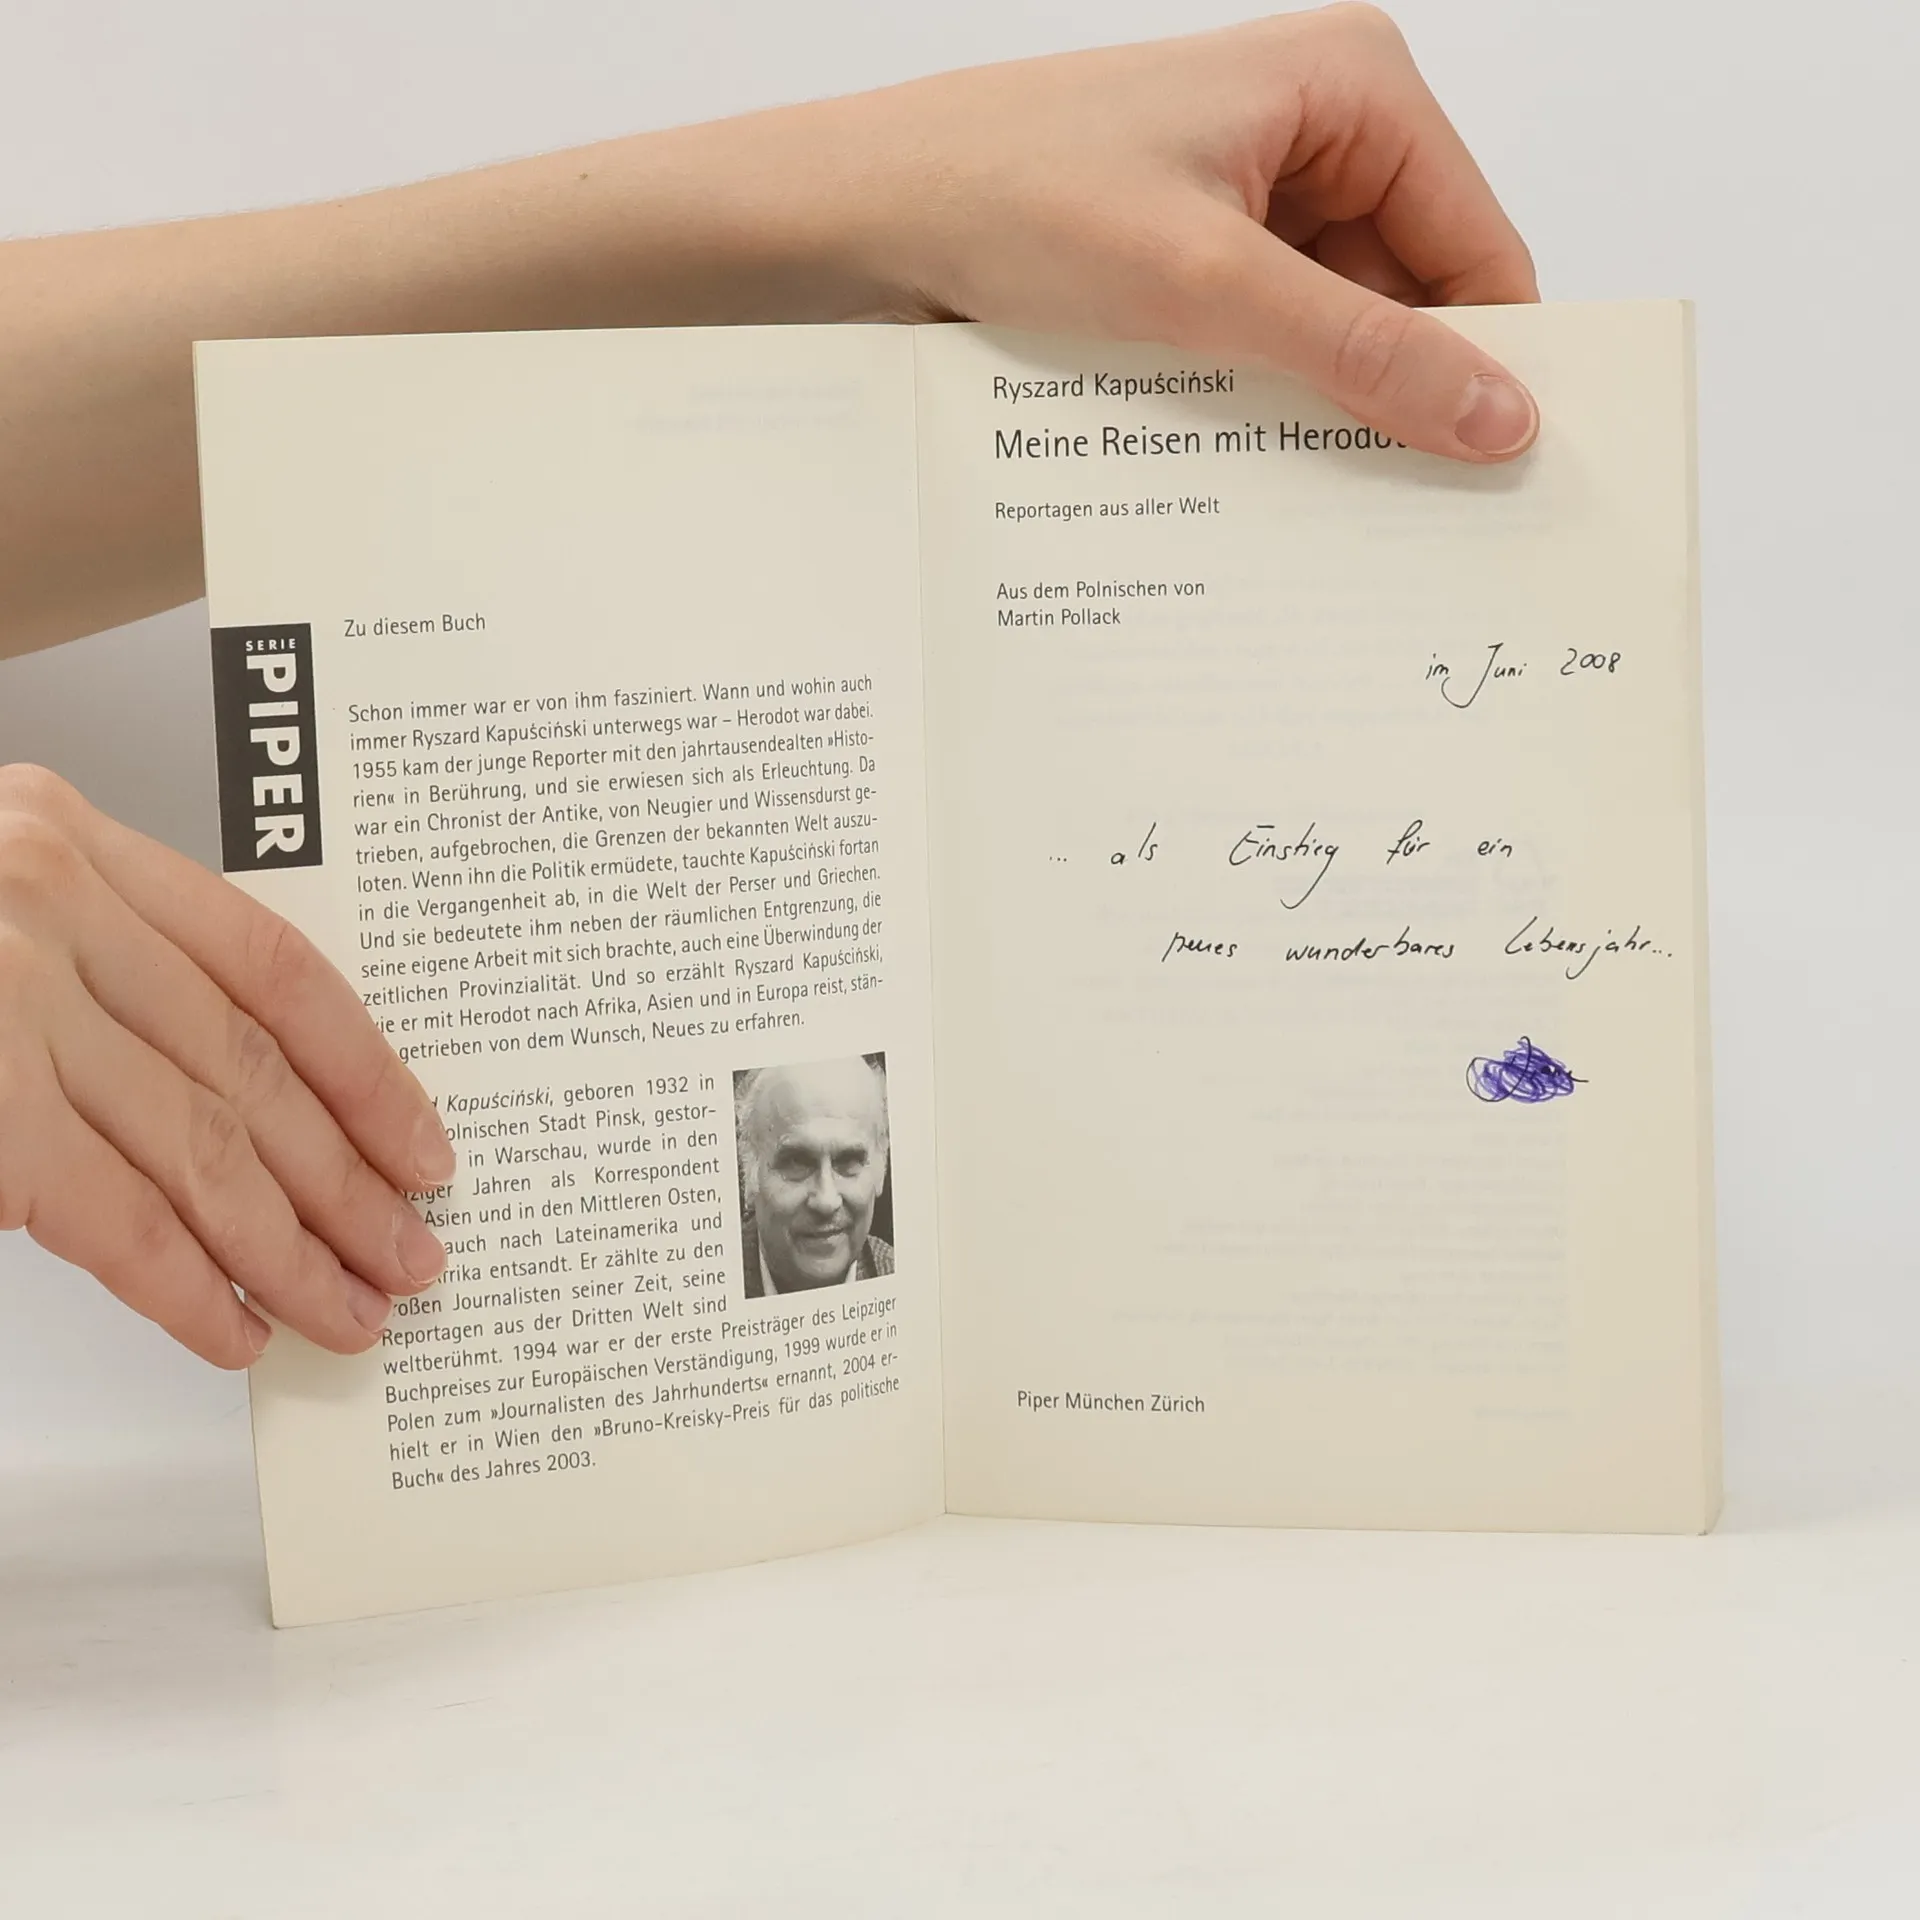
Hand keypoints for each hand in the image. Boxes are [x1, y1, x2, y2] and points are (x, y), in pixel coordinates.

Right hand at [0, 765, 455, 1366]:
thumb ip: (99, 967)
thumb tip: (245, 1103)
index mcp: (72, 843)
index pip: (275, 968)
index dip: (366, 1067)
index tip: (424, 1143)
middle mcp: (46, 904)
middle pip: (252, 1070)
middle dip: (348, 1180)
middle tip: (415, 1255)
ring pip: (199, 1145)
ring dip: (290, 1246)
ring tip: (354, 1311)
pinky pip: (107, 1213)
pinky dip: (183, 1283)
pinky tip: (237, 1329)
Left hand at [832, 5, 1539, 460]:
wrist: (872, 212)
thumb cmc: (1015, 196)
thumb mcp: (1209, 286)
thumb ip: (1362, 353)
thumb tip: (1496, 415)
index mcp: (1356, 85)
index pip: (1481, 246)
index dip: (1491, 362)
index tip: (1493, 476)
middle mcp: (1321, 124)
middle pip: (1414, 290)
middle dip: (1398, 389)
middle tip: (1401, 509)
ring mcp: (1258, 186)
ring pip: (1340, 322)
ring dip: (1323, 401)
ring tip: (1307, 485)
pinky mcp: (1203, 242)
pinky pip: (1273, 331)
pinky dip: (1266, 393)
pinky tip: (1246, 451)